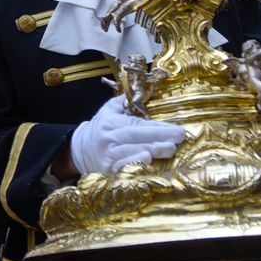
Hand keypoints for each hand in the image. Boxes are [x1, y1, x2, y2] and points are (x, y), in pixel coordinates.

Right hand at [69, 97, 186, 176]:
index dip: (157, 126)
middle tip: (179, 138)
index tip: (176, 128)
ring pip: (131, 152)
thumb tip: (139, 90)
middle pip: (135, 137)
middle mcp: (108, 138)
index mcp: (109, 123)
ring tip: (170, 149)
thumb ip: (123, 102)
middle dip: (159, 137)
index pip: (136, 124)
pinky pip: (123, 168)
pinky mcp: (109, 170)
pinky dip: (136, 164)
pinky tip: (147, 162)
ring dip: (152, 151)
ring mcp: (108, 156)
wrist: (81, 150)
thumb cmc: (101, 129)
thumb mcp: (107, 112)